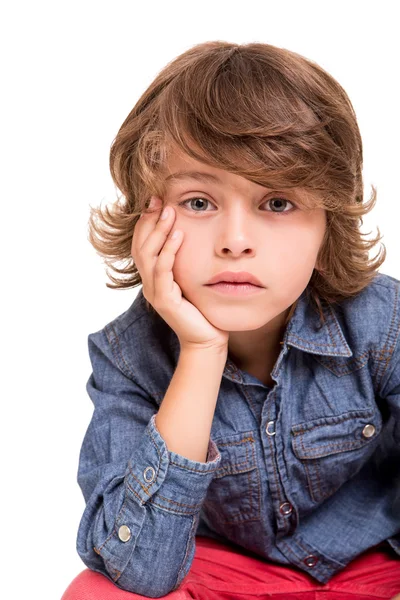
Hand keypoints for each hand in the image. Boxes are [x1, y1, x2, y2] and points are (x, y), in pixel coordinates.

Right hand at [131, 196, 229, 351]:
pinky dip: (168, 251)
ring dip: (158, 231)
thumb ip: (183, 260)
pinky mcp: (165, 300)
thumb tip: (189, 231)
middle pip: (140, 245)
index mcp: (153, 277)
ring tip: (170, 211)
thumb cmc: (202, 308)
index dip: (146, 221)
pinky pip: (163, 271)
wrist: (207, 338)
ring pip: (148, 255)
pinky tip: (179, 235)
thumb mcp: (190, 278)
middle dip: (149, 220)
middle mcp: (149, 283)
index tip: (155, 199)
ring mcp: (155, 292)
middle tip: (159, 199)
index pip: (141, 243)